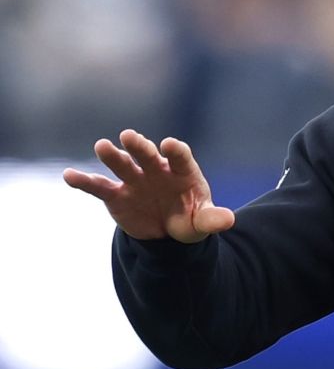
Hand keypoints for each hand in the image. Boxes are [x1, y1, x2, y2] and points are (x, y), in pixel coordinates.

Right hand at [63, 129, 234, 242]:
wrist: (167, 232)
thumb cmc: (189, 218)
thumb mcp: (202, 222)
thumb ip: (212, 219)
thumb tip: (229, 221)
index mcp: (182, 171)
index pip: (180, 157)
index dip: (176, 151)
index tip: (169, 145)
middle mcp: (156, 170)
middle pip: (147, 154)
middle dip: (140, 146)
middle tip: (130, 136)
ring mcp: (135, 180)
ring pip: (122, 164)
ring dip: (112, 155)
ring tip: (102, 146)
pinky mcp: (116, 195)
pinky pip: (98, 187)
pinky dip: (84, 181)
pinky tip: (69, 175)